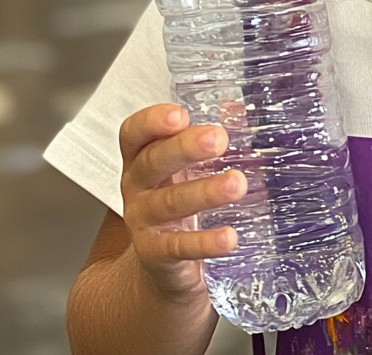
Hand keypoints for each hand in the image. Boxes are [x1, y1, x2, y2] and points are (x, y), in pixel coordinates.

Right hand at [118, 103, 247, 299]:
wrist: (159, 266)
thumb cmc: (177, 199)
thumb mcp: (186, 167)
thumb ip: (207, 136)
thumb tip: (236, 107)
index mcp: (141, 158)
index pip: (134, 134)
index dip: (151, 122)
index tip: (180, 115)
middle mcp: (136, 187)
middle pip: (153, 162)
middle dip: (185, 148)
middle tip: (218, 138)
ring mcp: (142, 222)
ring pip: (170, 202)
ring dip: (205, 192)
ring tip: (237, 184)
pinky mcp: (156, 254)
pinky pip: (179, 247)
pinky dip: (205, 242)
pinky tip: (229, 237)